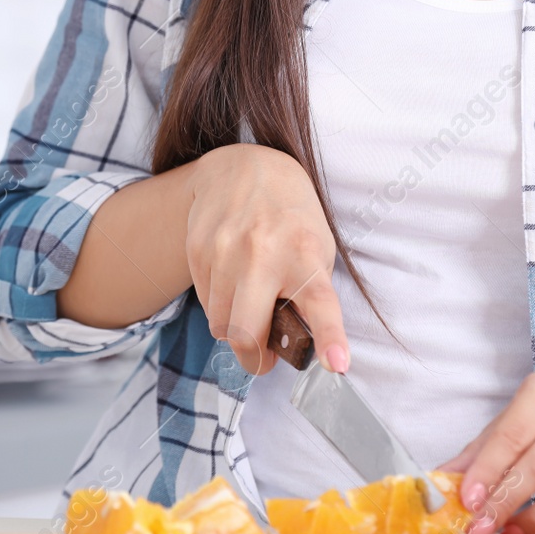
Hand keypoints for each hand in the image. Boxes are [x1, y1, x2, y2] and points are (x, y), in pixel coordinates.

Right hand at [184, 143, 348, 375]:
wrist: (245, 168)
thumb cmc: (291, 218)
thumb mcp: (317, 248)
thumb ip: (309, 292)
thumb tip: (292, 343)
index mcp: (305, 255)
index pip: (320, 303)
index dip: (330, 338)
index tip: (337, 364)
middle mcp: (263, 254)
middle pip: (246, 334)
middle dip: (254, 358)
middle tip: (265, 358)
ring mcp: (225, 252)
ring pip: (221, 326)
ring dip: (235, 329)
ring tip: (249, 308)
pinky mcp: (197, 250)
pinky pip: (205, 304)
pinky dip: (219, 305)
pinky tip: (231, 282)